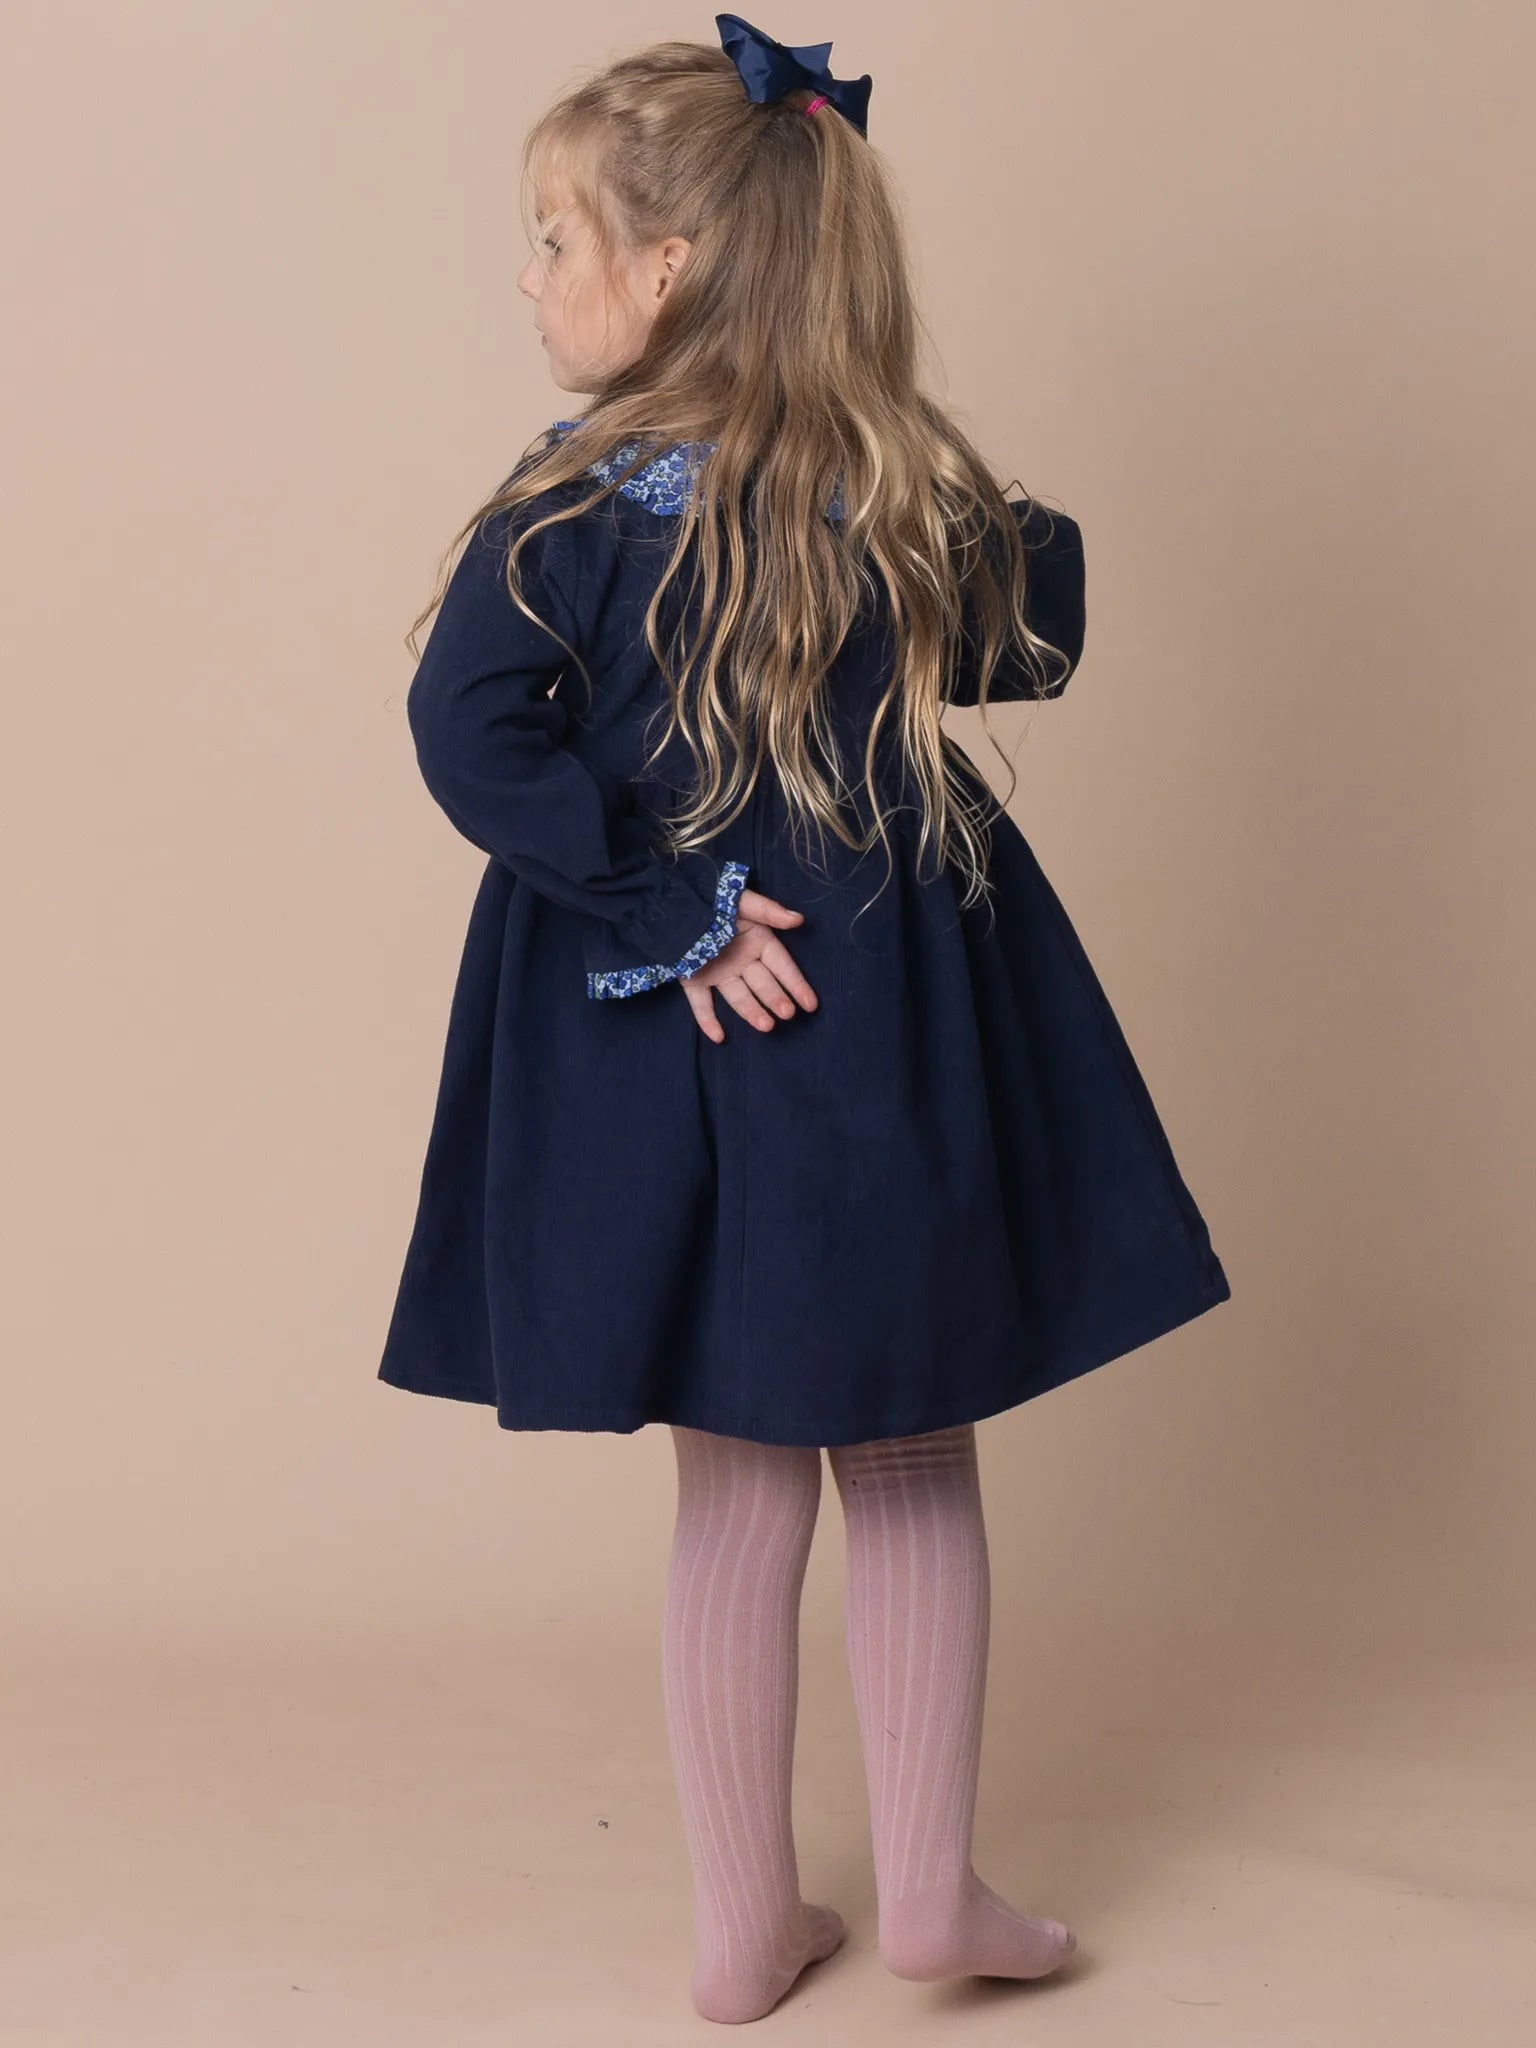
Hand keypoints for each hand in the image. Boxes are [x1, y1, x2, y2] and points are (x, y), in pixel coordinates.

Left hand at [678, 886, 818, 1042]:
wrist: (671, 901)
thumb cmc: (712, 897)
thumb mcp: (742, 900)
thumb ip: (768, 911)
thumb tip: (798, 920)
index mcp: (756, 941)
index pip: (781, 966)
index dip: (796, 984)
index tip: (810, 1004)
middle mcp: (741, 961)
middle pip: (763, 984)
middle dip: (776, 999)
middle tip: (787, 1014)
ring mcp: (718, 973)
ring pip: (738, 997)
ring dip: (752, 1012)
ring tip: (766, 1026)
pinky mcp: (694, 980)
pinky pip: (701, 1004)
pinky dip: (707, 1020)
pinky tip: (718, 1037)